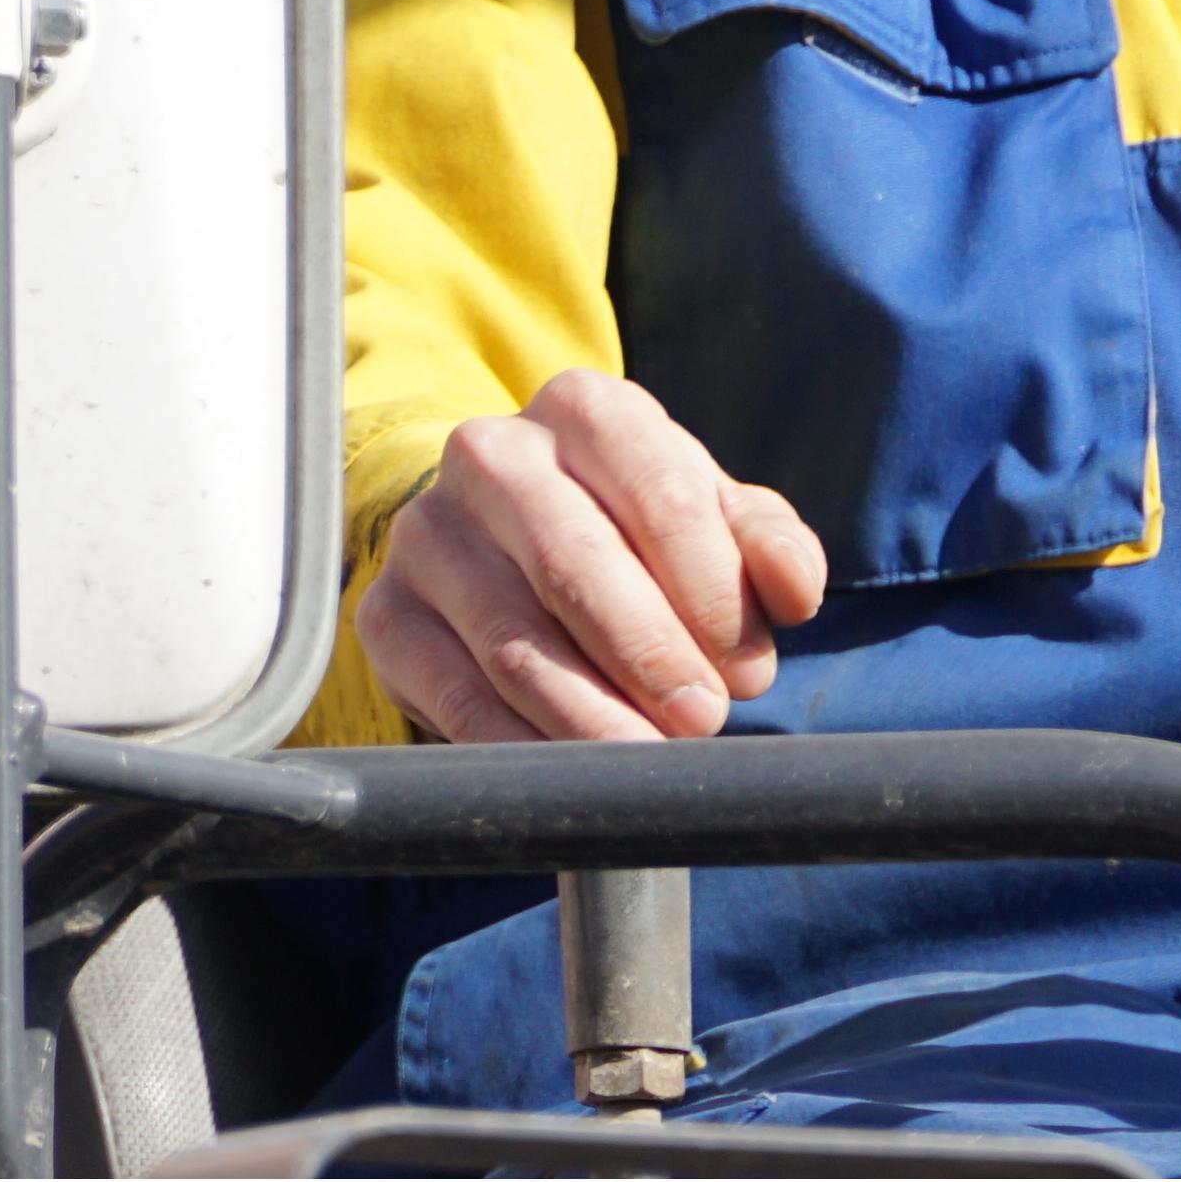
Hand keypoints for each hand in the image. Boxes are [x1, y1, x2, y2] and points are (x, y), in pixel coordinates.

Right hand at [361, 367, 828, 743]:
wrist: (499, 536)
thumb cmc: (629, 524)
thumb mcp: (707, 515)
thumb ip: (767, 544)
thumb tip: (795, 591)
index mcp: (585, 409)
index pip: (660, 492)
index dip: (711, 590)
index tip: (748, 666)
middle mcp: (492, 456)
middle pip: (576, 564)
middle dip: (650, 653)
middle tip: (704, 719)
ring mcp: (427, 535)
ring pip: (512, 639)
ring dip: (590, 713)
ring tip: (647, 755)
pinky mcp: (385, 614)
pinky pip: (452, 693)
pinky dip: (518, 744)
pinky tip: (570, 773)